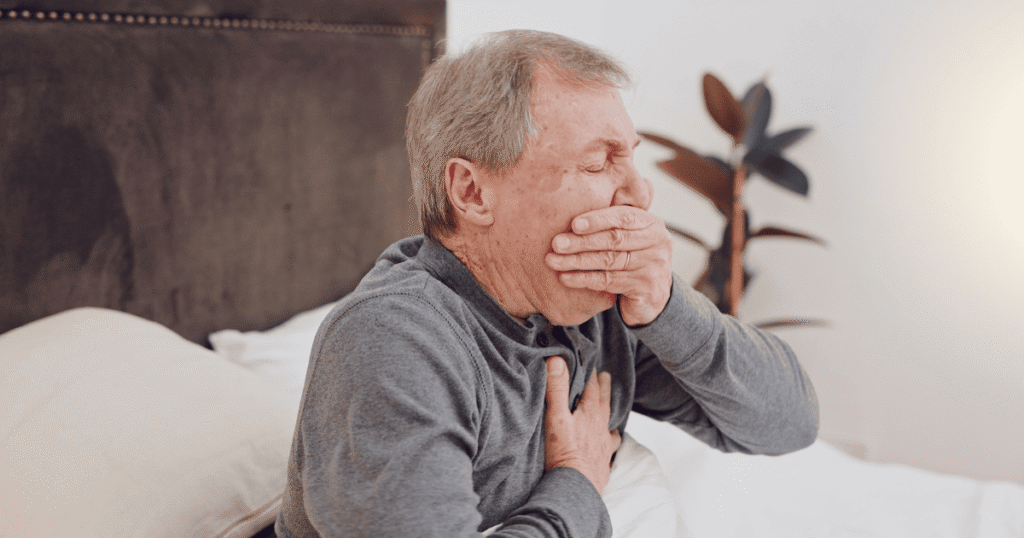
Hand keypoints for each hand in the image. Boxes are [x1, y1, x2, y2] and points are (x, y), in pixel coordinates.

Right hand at [543, 356, 620, 494]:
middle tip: (606, 376)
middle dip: (603, 388)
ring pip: (610, 426)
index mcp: (591, 413)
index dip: (591, 374)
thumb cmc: (564, 452)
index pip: (592, 387)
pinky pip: (610, 450)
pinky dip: (610, 444)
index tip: (591, 363)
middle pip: (604, 403)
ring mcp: (604, 447)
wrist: (575, 487)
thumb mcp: (556, 417)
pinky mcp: (603, 464)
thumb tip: (557, 360)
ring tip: (609, 411)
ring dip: (609, 415)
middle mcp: (601, 428)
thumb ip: (557, 389)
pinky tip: (609, 448)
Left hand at [545, 206, 672, 325]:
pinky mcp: (646, 289)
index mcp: (651, 224)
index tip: (573, 224)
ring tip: (553, 261)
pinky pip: (609, 282)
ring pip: (608, 261)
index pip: (623, 217)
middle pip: (614, 240)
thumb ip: (610, 221)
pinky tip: (566, 278)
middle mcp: (657, 243)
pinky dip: (584, 279)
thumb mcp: (628, 236)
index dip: (598, 220)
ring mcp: (653, 267)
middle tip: (556, 243)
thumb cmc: (633, 259)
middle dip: (581, 241)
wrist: (653, 296)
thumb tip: (572, 200)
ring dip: (577, 261)